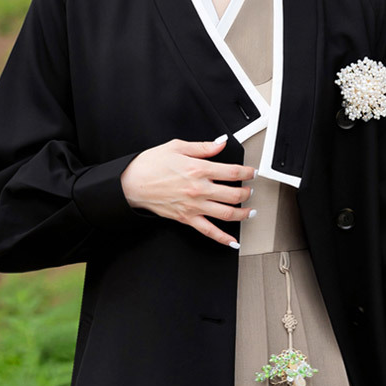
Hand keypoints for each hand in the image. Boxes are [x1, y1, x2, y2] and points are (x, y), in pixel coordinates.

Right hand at [120, 134, 255, 246]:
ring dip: (243, 214)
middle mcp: (200, 189)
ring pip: (227, 214)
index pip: (232, 172)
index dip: (247, 173)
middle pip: (234, 194)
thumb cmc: (150, 164)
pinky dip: (224, 239)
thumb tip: (221, 143)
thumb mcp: (177, 146)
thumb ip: (203, 147)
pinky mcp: (187, 218)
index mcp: (199, 169)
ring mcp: (194, 206)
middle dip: (247, 193)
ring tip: (250, 211)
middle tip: (250, 190)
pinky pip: (210, 232)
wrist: (132, 183)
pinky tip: (234, 242)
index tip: (252, 172)